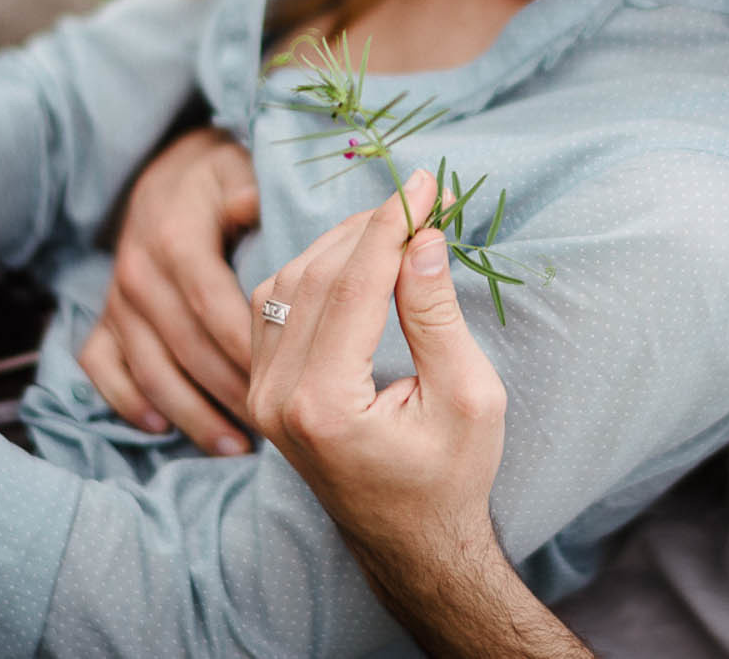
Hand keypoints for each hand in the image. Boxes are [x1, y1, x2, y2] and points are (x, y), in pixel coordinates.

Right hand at [78, 127, 261, 453]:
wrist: (164, 167)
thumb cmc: (219, 174)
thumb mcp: (238, 169)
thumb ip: (251, 194)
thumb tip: (259, 207)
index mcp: (174, 241)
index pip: (216, 309)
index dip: (252, 351)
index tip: (297, 383)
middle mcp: (137, 276)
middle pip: (187, 350)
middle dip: (232, 394)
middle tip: (282, 433)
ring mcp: (115, 302)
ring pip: (150, 371)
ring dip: (190, 415)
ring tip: (237, 448)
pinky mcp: (101, 319)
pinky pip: (104, 371)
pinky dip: (128, 404)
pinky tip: (164, 431)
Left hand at [247, 170, 508, 559]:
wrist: (412, 544)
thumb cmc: (452, 477)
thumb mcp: (467, 396)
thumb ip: (436, 314)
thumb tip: (422, 237)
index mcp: (323, 405)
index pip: (352, 284)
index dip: (391, 223)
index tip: (426, 183)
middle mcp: (275, 398)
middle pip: (314, 275)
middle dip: (369, 226)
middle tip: (421, 197)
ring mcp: (260, 396)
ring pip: (285, 283)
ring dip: (338, 243)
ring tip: (395, 224)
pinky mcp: (262, 391)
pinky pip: (272, 306)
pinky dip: (312, 269)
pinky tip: (355, 258)